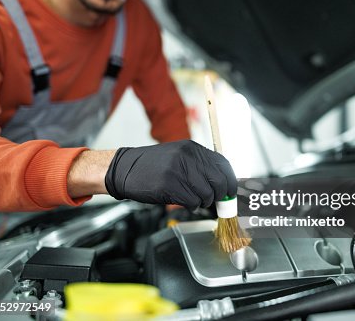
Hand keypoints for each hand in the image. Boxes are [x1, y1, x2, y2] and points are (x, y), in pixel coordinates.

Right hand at [104, 140, 236, 207]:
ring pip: (207, 194)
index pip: (223, 164)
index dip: (230, 181)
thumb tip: (222, 183)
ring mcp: (178, 170)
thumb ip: (199, 166)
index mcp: (192, 148)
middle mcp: (188, 157)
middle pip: (219, 181)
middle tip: (214, 201)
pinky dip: (192, 206)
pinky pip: (193, 201)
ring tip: (194, 200)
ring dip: (204, 202)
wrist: (124, 168)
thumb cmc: (152, 166)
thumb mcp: (179, 156)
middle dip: (220, 195)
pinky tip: (185, 202)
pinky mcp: (170, 185)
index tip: (230, 191)